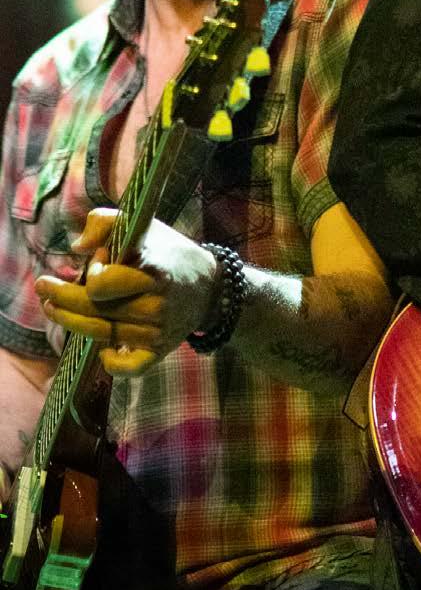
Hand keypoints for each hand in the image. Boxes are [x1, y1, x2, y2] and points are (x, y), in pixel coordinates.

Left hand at [35, 208, 218, 375]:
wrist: (209, 286)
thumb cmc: (167, 252)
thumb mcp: (142, 225)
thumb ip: (105, 222)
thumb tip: (78, 246)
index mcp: (153, 273)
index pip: (102, 286)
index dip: (93, 274)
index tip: (98, 261)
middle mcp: (157, 306)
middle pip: (94, 312)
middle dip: (62, 300)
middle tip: (43, 287)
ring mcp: (158, 332)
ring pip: (102, 335)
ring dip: (72, 323)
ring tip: (53, 309)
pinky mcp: (160, 351)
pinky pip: (129, 368)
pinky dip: (111, 363)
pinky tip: (100, 351)